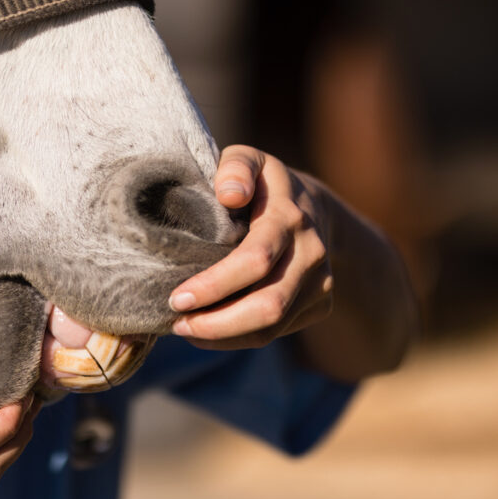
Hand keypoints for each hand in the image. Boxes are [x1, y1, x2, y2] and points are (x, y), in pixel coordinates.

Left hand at [168, 145, 334, 349]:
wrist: (313, 208)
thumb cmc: (263, 184)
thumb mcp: (249, 160)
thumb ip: (236, 167)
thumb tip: (229, 193)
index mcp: (290, 216)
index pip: (256, 260)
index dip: (215, 285)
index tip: (176, 298)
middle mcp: (312, 252)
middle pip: (268, 305)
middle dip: (218, 323)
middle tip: (177, 323)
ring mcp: (321, 282)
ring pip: (272, 327)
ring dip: (224, 336)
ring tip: (186, 329)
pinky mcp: (320, 304)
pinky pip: (276, 333)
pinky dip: (239, 338)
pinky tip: (210, 330)